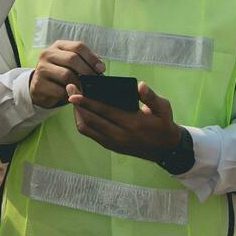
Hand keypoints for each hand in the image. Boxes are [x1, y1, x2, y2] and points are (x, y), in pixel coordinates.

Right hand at [29, 39, 104, 108]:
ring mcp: (41, 68)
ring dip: (79, 85)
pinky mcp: (38, 83)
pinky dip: (70, 95)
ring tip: (86, 91)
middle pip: (72, 59)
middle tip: (96, 82)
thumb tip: (100, 67)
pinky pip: (59, 90)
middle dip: (87, 72)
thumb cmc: (61, 74)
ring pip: (66, 75)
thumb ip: (86, 62)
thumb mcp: (71, 64)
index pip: (78, 46)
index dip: (92, 58)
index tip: (101, 69)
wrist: (40, 87)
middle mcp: (48, 54)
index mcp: (59, 46)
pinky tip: (74, 96)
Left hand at [66, 80, 180, 161]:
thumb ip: (151, 97)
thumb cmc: (163, 125)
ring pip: (87, 128)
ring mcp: (113, 143)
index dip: (87, 102)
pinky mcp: (110, 146)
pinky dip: (83, 122)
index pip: (104, 111)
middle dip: (77, 104)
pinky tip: (81, 110)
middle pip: (91, 119)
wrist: (165, 150)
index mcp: (133, 123)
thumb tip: (140, 86)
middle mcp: (120, 135)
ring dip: (78, 113)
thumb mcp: (164, 109)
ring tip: (73, 98)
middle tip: (69, 89)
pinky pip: (91, 134)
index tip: (74, 92)